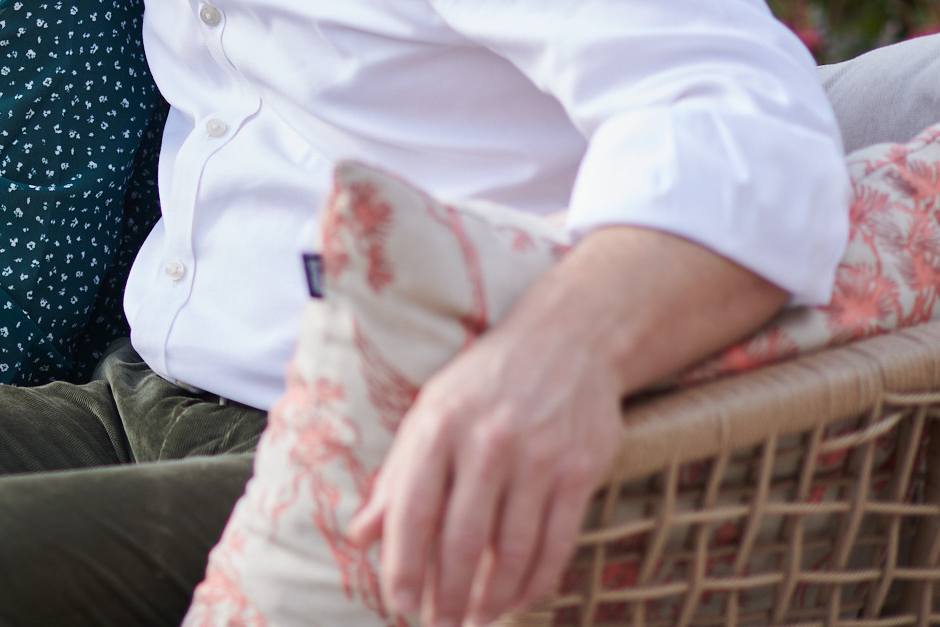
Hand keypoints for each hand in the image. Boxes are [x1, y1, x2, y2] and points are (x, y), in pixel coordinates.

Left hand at [346, 312, 620, 626]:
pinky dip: (534, 582)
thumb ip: (397, 477)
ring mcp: (537, 458)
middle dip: (447, 595)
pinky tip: (517, 600)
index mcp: (438, 426)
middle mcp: (486, 442)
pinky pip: (555, 544)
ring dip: (491, 597)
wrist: (567, 340)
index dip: (404, 564)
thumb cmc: (485, 383)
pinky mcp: (579, 472)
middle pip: (462, 539)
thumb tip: (360, 537)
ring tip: (476, 620)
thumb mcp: (430, 413)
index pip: (413, 509)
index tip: (400, 605)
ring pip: (511, 550)